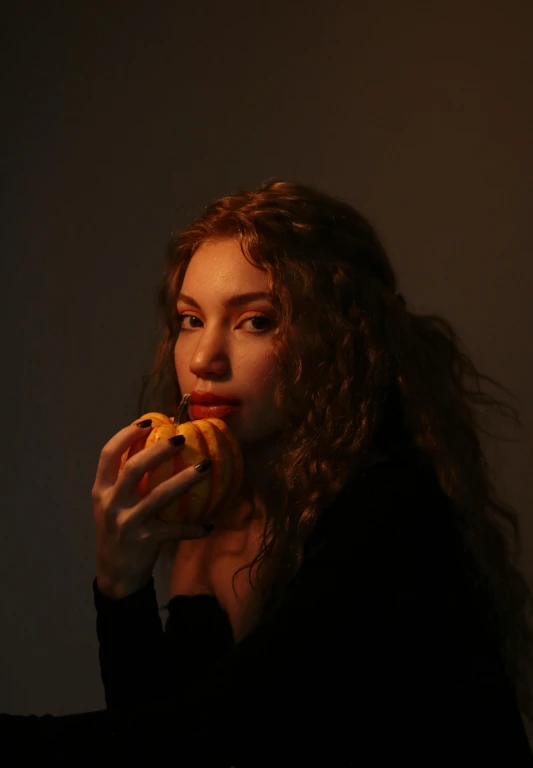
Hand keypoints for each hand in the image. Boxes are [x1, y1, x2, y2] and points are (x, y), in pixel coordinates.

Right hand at [91, 420, 212, 599]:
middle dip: (158, 449)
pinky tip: (210, 525)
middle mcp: (111, 503)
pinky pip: (175, 530)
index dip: (126, 434)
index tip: (148, 420)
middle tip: (181, 437)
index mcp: (102, 490)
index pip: (108, 454)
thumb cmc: (120, 531)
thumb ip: (127, 481)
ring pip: (158, 496)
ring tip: (206, 466)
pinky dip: (194, 527)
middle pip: (133, 468)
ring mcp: (126, 523)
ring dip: (185, 480)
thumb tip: (158, 448)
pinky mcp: (144, 541)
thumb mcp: (113, 505)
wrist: (115, 575)